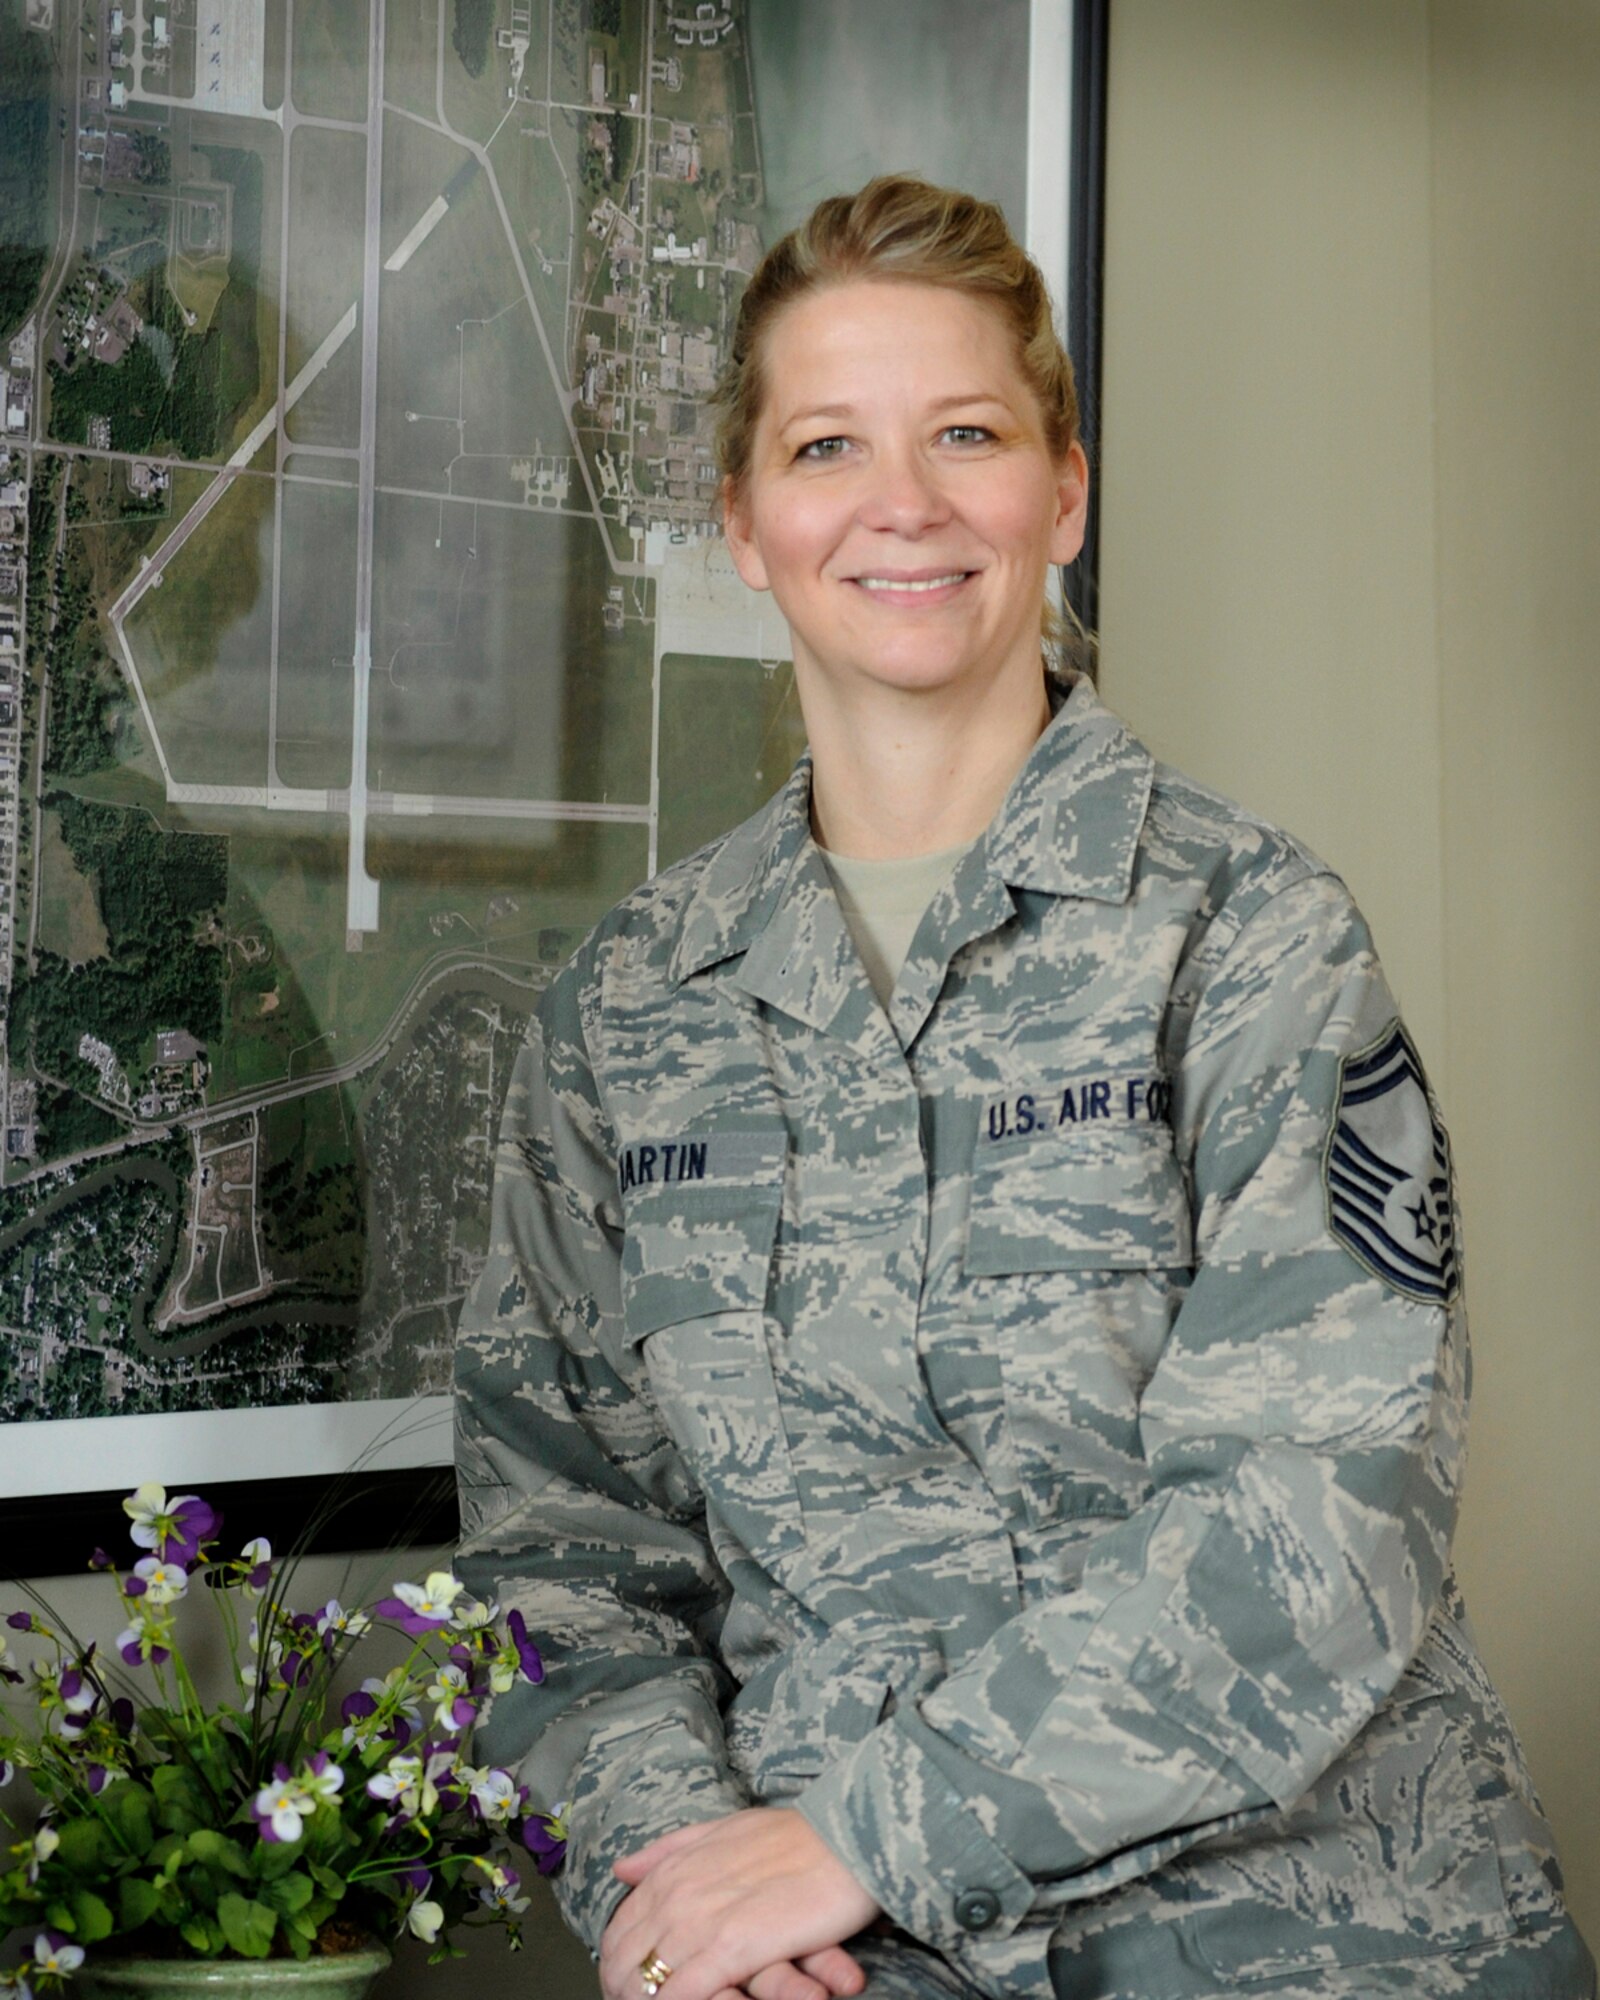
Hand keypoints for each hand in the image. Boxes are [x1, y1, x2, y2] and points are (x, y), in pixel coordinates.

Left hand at [599, 1808, 880, 1999]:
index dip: (618, 1962)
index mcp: (674, 1869)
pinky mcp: (731, 1951)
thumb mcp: (723, 1830)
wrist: (844, 1838)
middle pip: (624, 1959)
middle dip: (624, 1990)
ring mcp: (701, 1924)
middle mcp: (677, 1895)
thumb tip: (624, 1868)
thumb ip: (672, 1850)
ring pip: (646, 1982)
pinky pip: (681, 1994)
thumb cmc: (793, 1836)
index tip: (627, 1982)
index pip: (621, 1927)